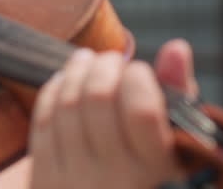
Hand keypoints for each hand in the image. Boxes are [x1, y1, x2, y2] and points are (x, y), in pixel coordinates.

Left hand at [27, 39, 196, 188]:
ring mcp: (75, 179)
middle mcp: (115, 178)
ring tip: (87, 60)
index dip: (137, 78)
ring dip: (76, 72)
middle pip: (98, 100)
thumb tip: (177, 47)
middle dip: (104, 67)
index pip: (142, 111)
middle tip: (111, 59)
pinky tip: (65, 80)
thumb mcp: (177, 142)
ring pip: (67, 105)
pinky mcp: (45, 177)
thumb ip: (179, 94)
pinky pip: (43, 121)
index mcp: (155, 169)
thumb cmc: (150, 169)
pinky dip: (54, 91)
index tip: (139, 71)